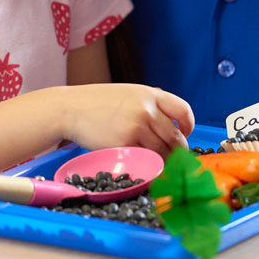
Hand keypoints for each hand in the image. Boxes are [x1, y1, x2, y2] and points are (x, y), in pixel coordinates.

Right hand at [59, 84, 194, 154]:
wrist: (70, 109)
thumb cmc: (96, 103)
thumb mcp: (128, 94)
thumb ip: (149, 105)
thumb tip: (169, 126)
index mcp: (150, 94)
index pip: (183, 111)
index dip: (188, 126)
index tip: (185, 134)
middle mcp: (147, 109)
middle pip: (175, 137)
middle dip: (178, 151)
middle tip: (174, 157)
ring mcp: (137, 127)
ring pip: (162, 151)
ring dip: (163, 161)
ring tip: (158, 163)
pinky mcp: (125, 144)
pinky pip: (145, 159)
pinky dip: (147, 164)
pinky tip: (142, 163)